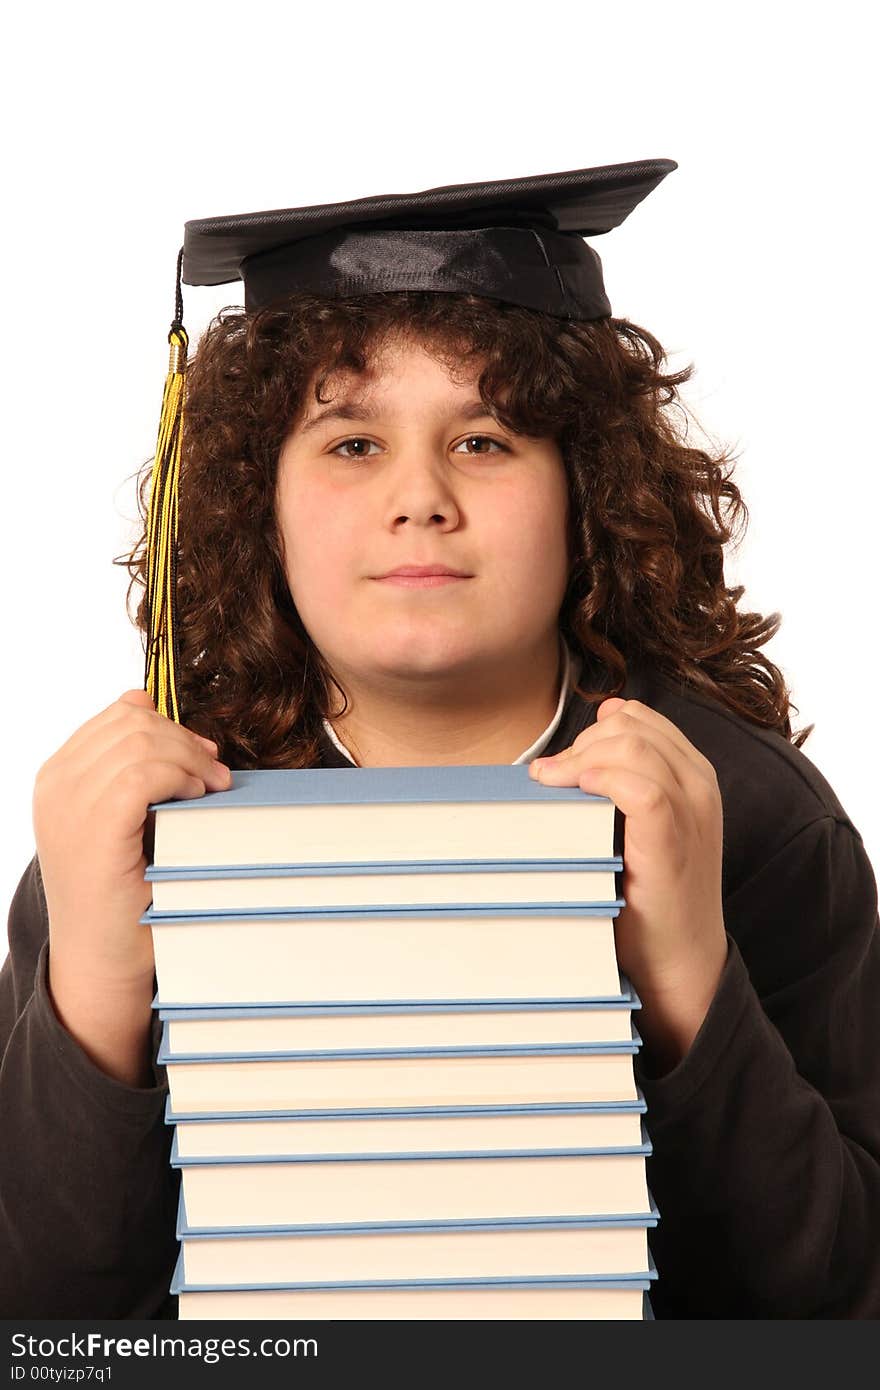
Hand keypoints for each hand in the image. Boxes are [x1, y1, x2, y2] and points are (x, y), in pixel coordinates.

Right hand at [32, 689, 230, 1082]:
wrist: (101, 960)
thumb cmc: (122, 893)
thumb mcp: (122, 818)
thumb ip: (133, 769)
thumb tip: (161, 711)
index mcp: (58, 777)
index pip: (118, 716)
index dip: (170, 725)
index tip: (201, 756)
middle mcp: (55, 785)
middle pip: (132, 722)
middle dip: (185, 740)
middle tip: (216, 774)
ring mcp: (69, 806)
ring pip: (140, 741)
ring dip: (189, 757)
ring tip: (212, 788)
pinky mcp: (93, 829)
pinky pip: (142, 773)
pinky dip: (179, 777)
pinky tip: (197, 798)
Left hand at [529, 697, 728, 1071]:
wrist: (679, 960)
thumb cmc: (648, 894)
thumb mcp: (638, 825)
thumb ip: (622, 777)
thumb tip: (591, 727)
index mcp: (693, 774)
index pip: (640, 717)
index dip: (594, 731)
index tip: (564, 766)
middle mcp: (699, 784)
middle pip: (631, 726)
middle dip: (581, 745)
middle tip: (550, 782)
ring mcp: (691, 810)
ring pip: (632, 746)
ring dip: (581, 761)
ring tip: (553, 788)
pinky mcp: (673, 840)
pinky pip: (639, 786)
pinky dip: (600, 782)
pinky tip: (575, 799)